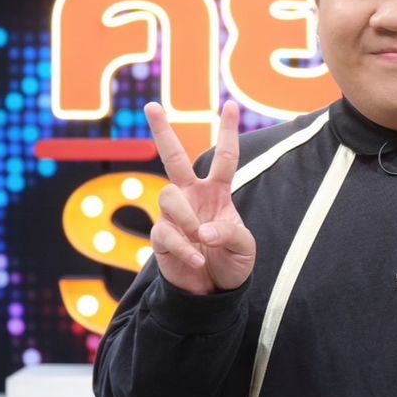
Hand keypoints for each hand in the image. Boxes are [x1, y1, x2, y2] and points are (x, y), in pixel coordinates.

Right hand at [145, 101, 254, 294]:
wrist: (213, 291)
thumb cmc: (231, 262)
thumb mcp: (245, 248)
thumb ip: (230, 235)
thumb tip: (203, 231)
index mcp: (217, 192)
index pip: (224, 158)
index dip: (227, 132)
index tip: (230, 105)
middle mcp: (192, 196)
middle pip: (174, 157)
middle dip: (163, 131)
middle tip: (152, 105)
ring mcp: (174, 215)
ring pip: (168, 196)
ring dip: (186, 218)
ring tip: (200, 240)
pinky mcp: (161, 236)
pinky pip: (165, 232)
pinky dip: (184, 247)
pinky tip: (196, 260)